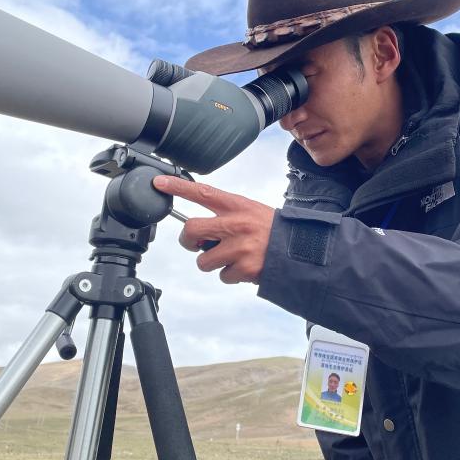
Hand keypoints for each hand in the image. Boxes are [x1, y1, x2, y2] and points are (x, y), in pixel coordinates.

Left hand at [152, 175, 274, 284]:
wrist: (300, 250)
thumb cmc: (272, 230)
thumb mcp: (252, 211)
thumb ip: (227, 216)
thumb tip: (199, 230)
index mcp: (238, 206)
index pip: (203, 193)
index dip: (178, 187)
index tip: (159, 182)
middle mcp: (236, 224)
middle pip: (192, 229)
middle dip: (188, 240)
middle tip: (196, 243)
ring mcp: (239, 248)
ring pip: (203, 260)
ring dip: (213, 262)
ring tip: (232, 257)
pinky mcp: (244, 268)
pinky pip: (222, 276)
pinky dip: (231, 275)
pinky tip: (245, 267)